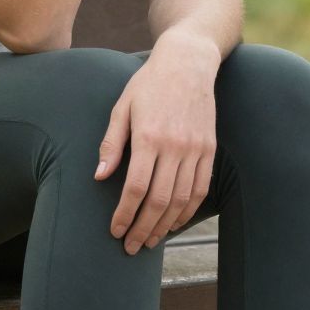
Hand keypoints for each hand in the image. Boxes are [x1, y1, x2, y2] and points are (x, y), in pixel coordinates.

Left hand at [96, 30, 219, 253]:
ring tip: (150, 240)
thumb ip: (111, 144)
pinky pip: (200, 188)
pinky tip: (174, 222)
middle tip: (131, 247)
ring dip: (165, 225)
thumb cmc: (148, 84)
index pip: (135, 188)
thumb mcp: (122, 107)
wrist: (188, 62)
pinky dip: (188, 211)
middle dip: (143, 228)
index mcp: (148, 136)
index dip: (124, 215)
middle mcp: (174, 145)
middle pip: (159, 200)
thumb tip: (100, 177)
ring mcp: (195, 148)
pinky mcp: (209, 149)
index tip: (115, 231)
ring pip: (182, 200)